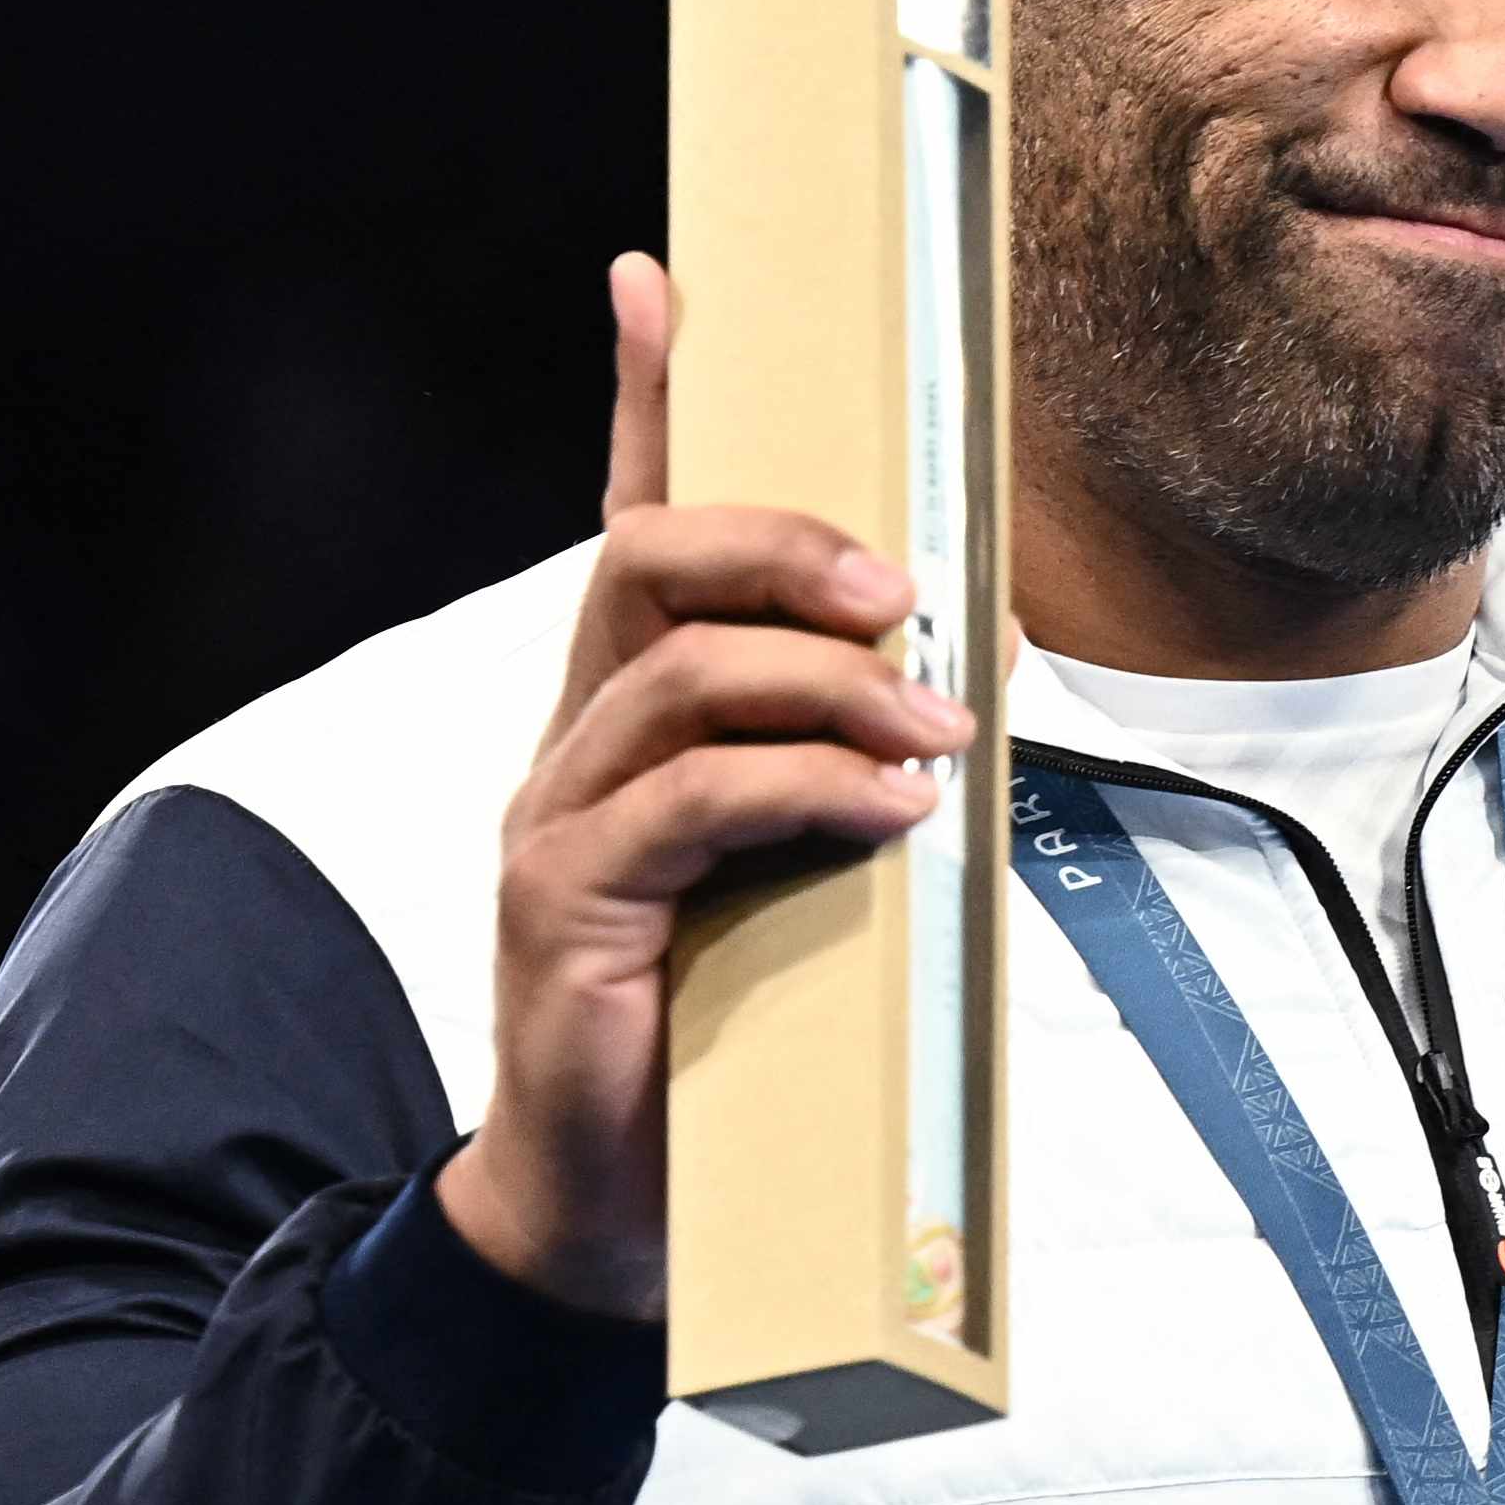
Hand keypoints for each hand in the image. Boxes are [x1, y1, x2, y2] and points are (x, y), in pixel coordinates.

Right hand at [434, 253, 973, 1316]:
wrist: (605, 1222)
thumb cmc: (714, 1042)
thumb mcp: (796, 884)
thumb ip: (841, 786)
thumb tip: (948, 706)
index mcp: (628, 725)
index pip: (630, 530)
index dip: (645, 404)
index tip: (660, 283)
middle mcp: (574, 749)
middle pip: (647, 566)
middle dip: (778, 539)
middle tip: (901, 578)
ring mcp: (556, 823)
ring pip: (675, 675)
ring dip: (823, 678)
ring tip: (932, 720)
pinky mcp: (565, 908)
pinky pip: (685, 803)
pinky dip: (800, 786)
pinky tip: (888, 808)